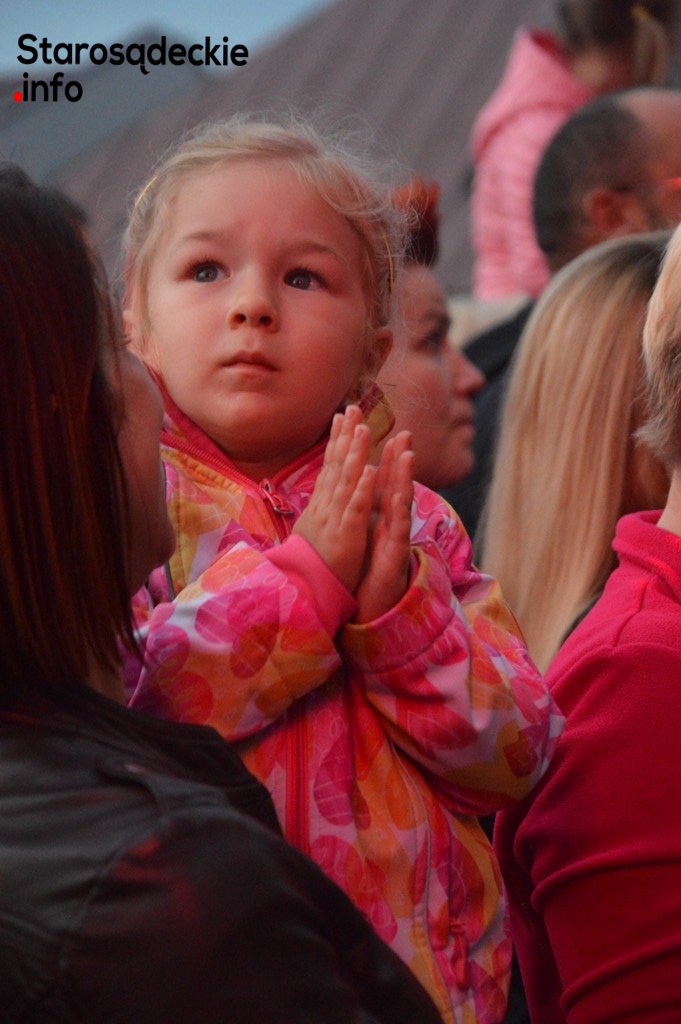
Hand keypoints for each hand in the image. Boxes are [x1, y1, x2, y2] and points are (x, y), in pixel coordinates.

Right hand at [294, 406, 375, 592]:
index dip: (336, 440)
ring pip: (346, 482)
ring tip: (364, 428)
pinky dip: (362, 489)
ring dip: (355, 454)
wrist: (303, 594)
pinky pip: (355, 509)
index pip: (329, 466)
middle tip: (353, 407)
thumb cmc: (309, 566)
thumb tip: (318, 495)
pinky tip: (369, 470)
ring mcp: (335, 520)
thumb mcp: (312, 532)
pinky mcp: (346, 536)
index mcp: (321, 506)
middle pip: (336, 466)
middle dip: (346, 436)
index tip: (342, 416)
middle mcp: (326, 507)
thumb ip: (319, 511)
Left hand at [353, 430, 413, 623]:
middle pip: (394, 485)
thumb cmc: (366, 570)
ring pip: (400, 501)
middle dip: (399, 458)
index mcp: (377, 515)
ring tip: (407, 452)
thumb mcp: (363, 535)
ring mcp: (394, 537)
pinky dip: (397, 510)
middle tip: (403, 432)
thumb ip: (365, 512)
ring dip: (404, 477)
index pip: (380, 481)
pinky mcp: (395, 554)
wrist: (370, 605)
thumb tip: (359, 492)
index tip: (376, 431)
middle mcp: (389, 522)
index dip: (380, 455)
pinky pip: (397, 529)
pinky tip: (397, 494)